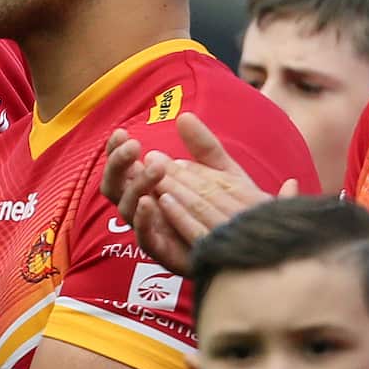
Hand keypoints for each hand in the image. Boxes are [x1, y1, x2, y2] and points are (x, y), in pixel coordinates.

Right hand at [101, 112, 297, 274]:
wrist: (255, 251)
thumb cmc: (233, 212)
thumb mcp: (222, 174)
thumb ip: (204, 147)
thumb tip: (184, 116)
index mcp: (150, 189)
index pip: (122, 168)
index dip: (116, 151)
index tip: (123, 133)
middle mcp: (144, 208)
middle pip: (112, 186)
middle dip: (117, 164)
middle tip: (133, 145)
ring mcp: (151, 230)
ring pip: (124, 208)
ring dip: (136, 185)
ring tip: (156, 167)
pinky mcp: (164, 252)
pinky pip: (143, 237)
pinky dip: (142, 220)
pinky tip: (150, 202)